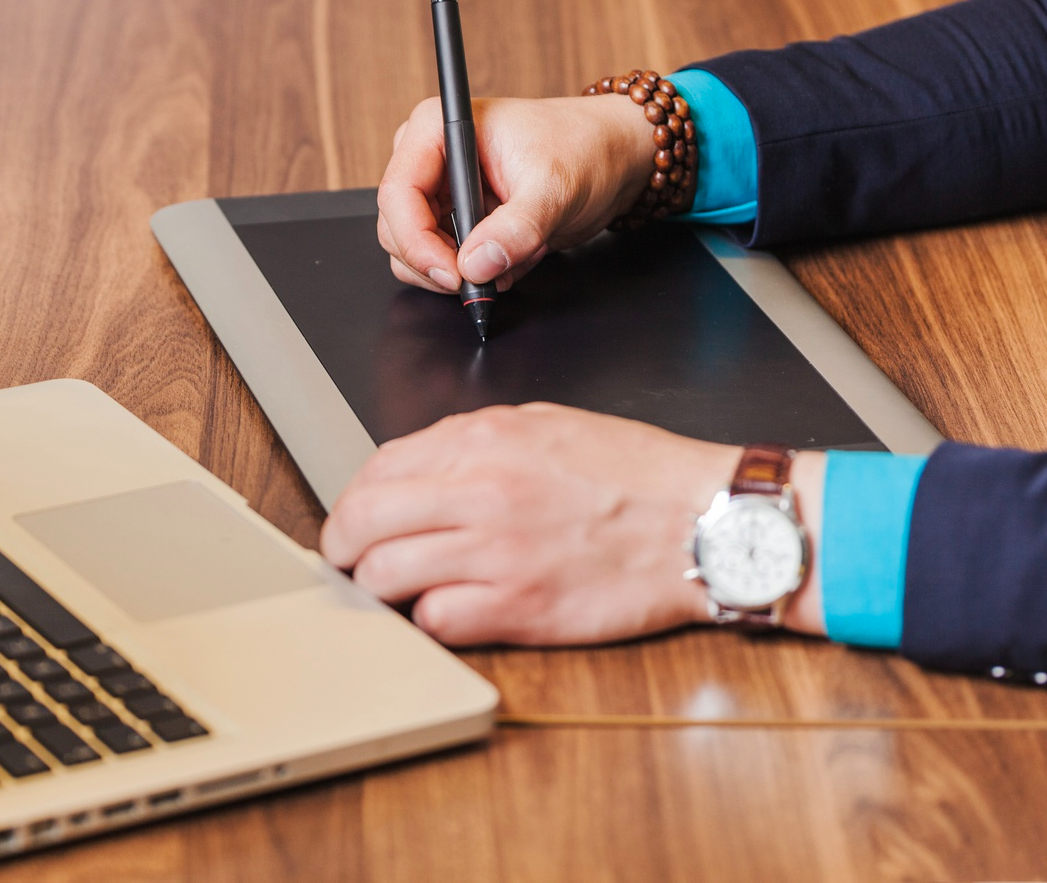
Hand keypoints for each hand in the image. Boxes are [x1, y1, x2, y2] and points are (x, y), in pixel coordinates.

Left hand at [320, 403, 827, 645]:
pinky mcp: (518, 607)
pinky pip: (435, 620)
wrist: (704, 523)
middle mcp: (481, 490)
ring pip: (384, 575)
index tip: (357, 519)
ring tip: (395, 592)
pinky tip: (447, 611)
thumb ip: (475, 442)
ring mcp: (496, 551)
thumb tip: (417, 467)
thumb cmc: (638, 476)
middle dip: (342, 547)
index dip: (354, 500)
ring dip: (379, 589)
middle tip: (348, 561)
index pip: (377, 470)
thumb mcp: (548, 426)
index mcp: (484, 441)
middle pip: (361, 522)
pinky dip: (428, 621)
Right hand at [376, 94, 655, 293]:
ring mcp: (441, 190)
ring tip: (516, 253)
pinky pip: (444, 262)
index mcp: (440, 127)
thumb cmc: (585, 147)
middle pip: (397, 229)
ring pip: (414, 252)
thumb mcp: (555, 188)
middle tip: (487, 278)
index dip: (416, 242)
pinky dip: (478, 273)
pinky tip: (516, 255)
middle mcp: (431, 157)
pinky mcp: (457, 218)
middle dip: (440, 263)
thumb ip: (516, 228)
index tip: (453, 274)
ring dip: (463, 271)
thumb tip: (476, 264)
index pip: (398, 194)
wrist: (613, 156)